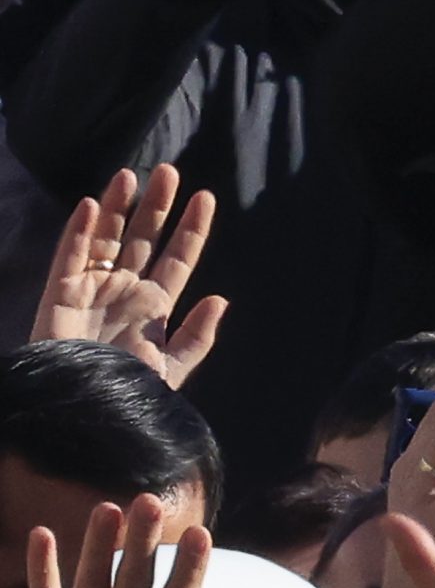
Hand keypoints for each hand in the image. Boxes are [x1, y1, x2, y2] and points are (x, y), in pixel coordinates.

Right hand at [33, 167, 226, 388]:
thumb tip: (221, 299)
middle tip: (170, 172)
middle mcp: (124, 290)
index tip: (205, 197)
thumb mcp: (170, 369)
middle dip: (156, 206)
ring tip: (130, 176)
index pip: (177, 258)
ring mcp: (92, 289)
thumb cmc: (127, 395)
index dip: (191, 228)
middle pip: (143, 238)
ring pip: (106, 238)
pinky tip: (90, 205)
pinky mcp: (61, 294)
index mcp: (155, 305)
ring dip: (117, 207)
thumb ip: (196, 337)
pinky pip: (70, 256)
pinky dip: (78, 231)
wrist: (83, 414)